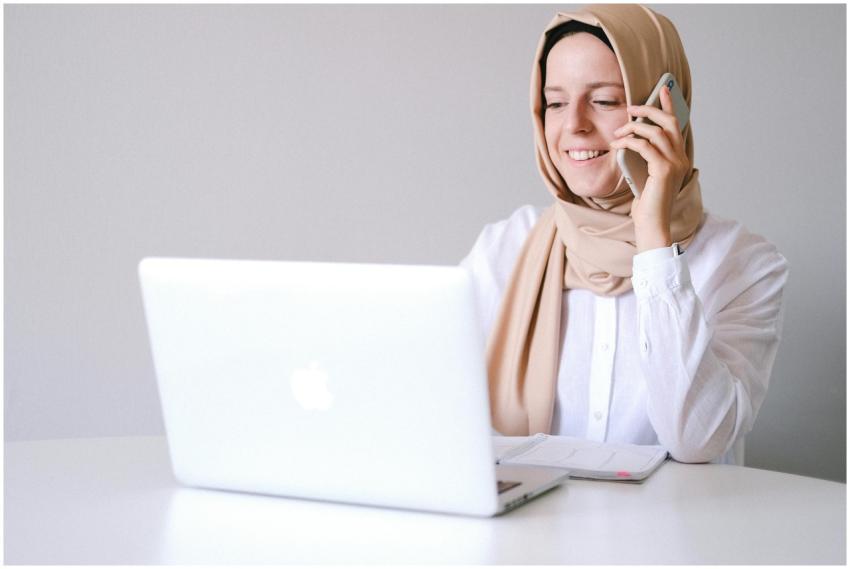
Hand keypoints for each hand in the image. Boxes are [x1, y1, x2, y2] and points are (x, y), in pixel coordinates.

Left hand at [609, 86, 689, 251]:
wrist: (652, 224)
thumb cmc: (647, 202)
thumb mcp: (645, 174)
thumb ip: (645, 157)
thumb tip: (632, 138)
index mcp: (678, 157)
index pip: (675, 125)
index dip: (669, 106)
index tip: (662, 90)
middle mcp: (680, 158)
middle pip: (668, 123)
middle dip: (649, 110)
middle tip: (631, 108)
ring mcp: (674, 163)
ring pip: (655, 132)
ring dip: (634, 127)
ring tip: (618, 131)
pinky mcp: (664, 170)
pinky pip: (645, 146)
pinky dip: (629, 141)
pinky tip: (617, 143)